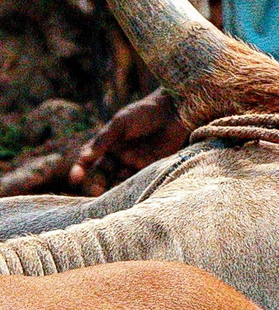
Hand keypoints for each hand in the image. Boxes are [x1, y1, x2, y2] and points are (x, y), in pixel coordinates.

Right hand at [68, 89, 189, 190]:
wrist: (173, 112)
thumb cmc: (144, 113)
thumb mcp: (120, 123)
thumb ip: (104, 140)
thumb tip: (84, 157)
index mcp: (107, 144)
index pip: (89, 160)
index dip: (80, 170)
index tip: (75, 178)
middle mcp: (118, 156)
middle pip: (102, 174)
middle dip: (96, 183)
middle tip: (94, 191)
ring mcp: (133, 163)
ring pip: (118, 180)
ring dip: (113, 189)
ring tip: (109, 197)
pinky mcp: (150, 168)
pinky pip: (138, 181)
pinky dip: (132, 187)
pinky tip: (128, 193)